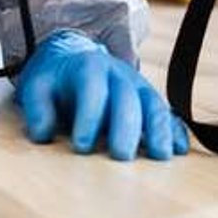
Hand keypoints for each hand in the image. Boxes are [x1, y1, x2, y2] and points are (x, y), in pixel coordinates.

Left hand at [15, 30, 187, 160]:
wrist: (73, 61)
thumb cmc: (55, 81)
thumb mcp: (37, 87)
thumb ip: (38, 108)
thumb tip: (42, 133)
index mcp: (89, 68)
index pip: (92, 90)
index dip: (89, 117)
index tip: (81, 145)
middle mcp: (119, 75)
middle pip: (128, 98)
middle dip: (126, 127)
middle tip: (121, 155)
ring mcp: (139, 87)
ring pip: (154, 105)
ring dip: (159, 130)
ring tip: (160, 156)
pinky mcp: (150, 101)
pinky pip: (167, 113)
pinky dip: (175, 130)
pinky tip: (180, 149)